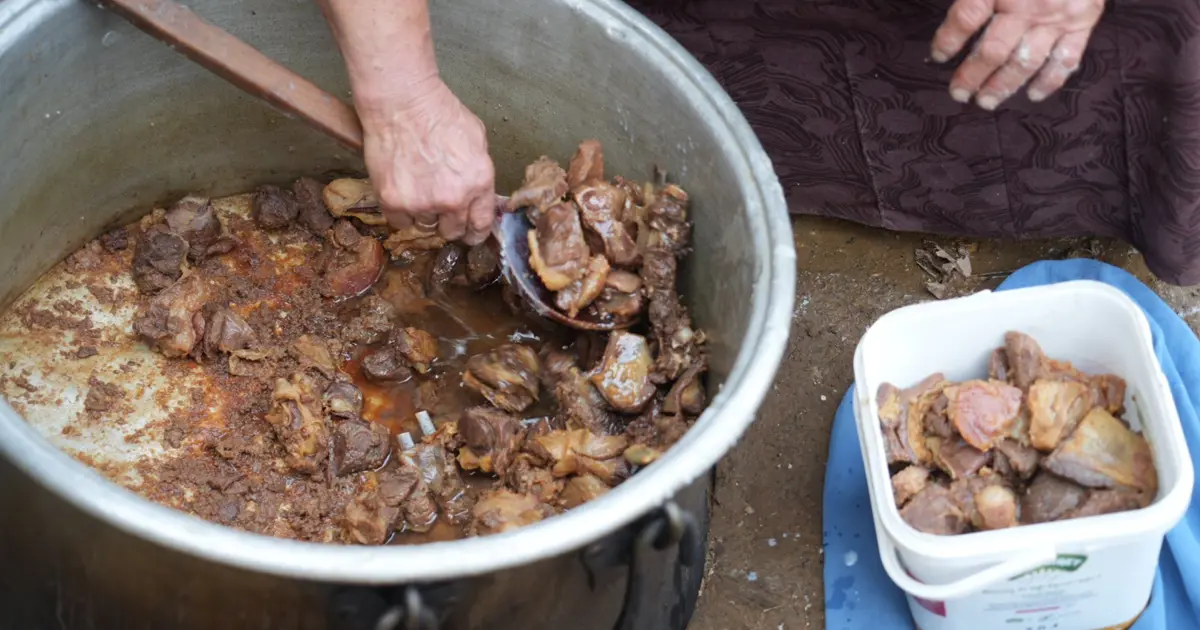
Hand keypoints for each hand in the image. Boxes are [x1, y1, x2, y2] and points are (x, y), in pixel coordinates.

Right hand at [358, 78, 495, 244]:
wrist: (401, 102)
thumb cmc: (439, 112)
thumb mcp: (477, 140)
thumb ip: (479, 173)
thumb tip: (479, 196)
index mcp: (479, 183)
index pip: (480, 226)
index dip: (474, 232)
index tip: (468, 232)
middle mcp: (453, 199)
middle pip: (452, 232)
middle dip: (448, 222)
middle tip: (438, 205)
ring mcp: (422, 203)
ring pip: (425, 228)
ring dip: (423, 215)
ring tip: (418, 189)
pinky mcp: (393, 202)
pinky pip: (400, 223)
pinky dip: (400, 212)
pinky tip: (402, 191)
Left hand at [931, 0, 1103, 108]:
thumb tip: (957, 14)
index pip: (966, 18)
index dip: (948, 40)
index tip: (937, 55)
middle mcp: (1029, 5)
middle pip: (993, 50)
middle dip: (972, 76)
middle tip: (958, 93)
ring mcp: (1057, 16)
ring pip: (1024, 62)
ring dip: (1003, 86)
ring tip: (986, 101)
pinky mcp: (1083, 21)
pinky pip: (1065, 59)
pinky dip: (1049, 80)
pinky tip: (1033, 94)